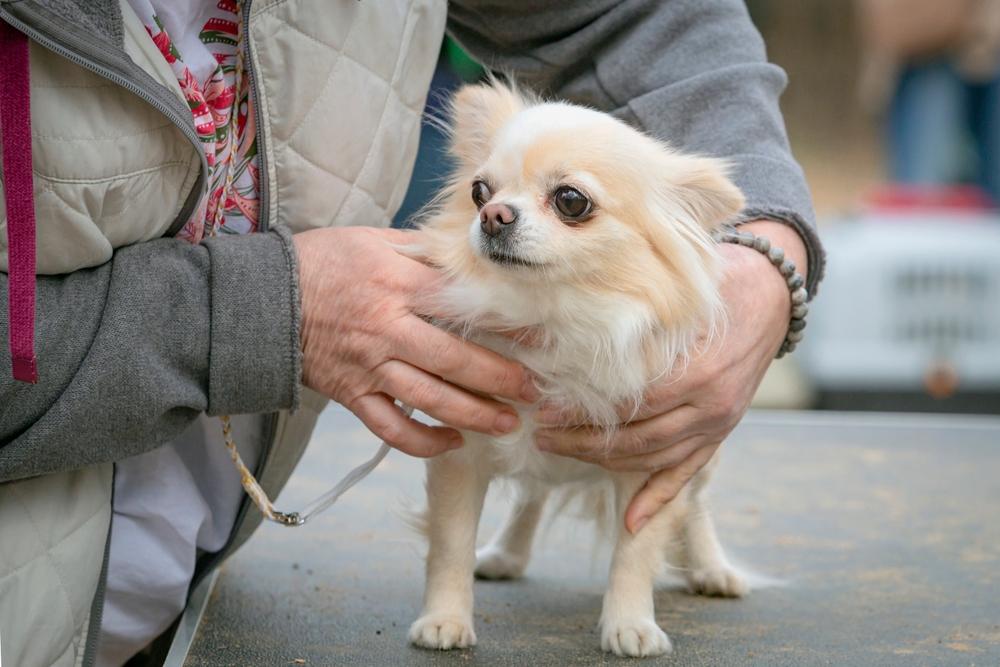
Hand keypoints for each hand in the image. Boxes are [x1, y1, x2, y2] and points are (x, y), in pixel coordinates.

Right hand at [294, 227, 537, 457]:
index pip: (463, 308)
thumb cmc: (320, 263)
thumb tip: (467, 257)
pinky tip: (452, 441)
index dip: (505, 325)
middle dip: (501, 379)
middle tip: (534, 391)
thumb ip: (422, 252)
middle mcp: (387, 330)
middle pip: (455, 361)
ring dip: (474, 415)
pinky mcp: (351, 395)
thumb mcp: (372, 241)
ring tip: (507, 423)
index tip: (539, 338)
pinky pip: (391, 428)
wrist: (261, 299)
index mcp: (396, 286)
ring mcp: (369, 367)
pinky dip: (423, 441)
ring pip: (430, 399)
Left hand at [534, 220, 806, 532]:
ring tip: (560, 451)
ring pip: (653, 458)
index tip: (544, 409)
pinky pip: (686, 472)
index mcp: (699, 372)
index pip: (630, 405)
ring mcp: (718, 424)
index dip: (585, 413)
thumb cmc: (720, 285)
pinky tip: (630, 522)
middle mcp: (710, 406)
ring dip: (603, 462)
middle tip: (540, 434)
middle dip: (582, 441)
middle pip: (637, 438)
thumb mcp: (681, 295)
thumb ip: (639, 318)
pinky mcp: (720, 433)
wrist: (773, 293)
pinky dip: (657, 498)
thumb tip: (571, 323)